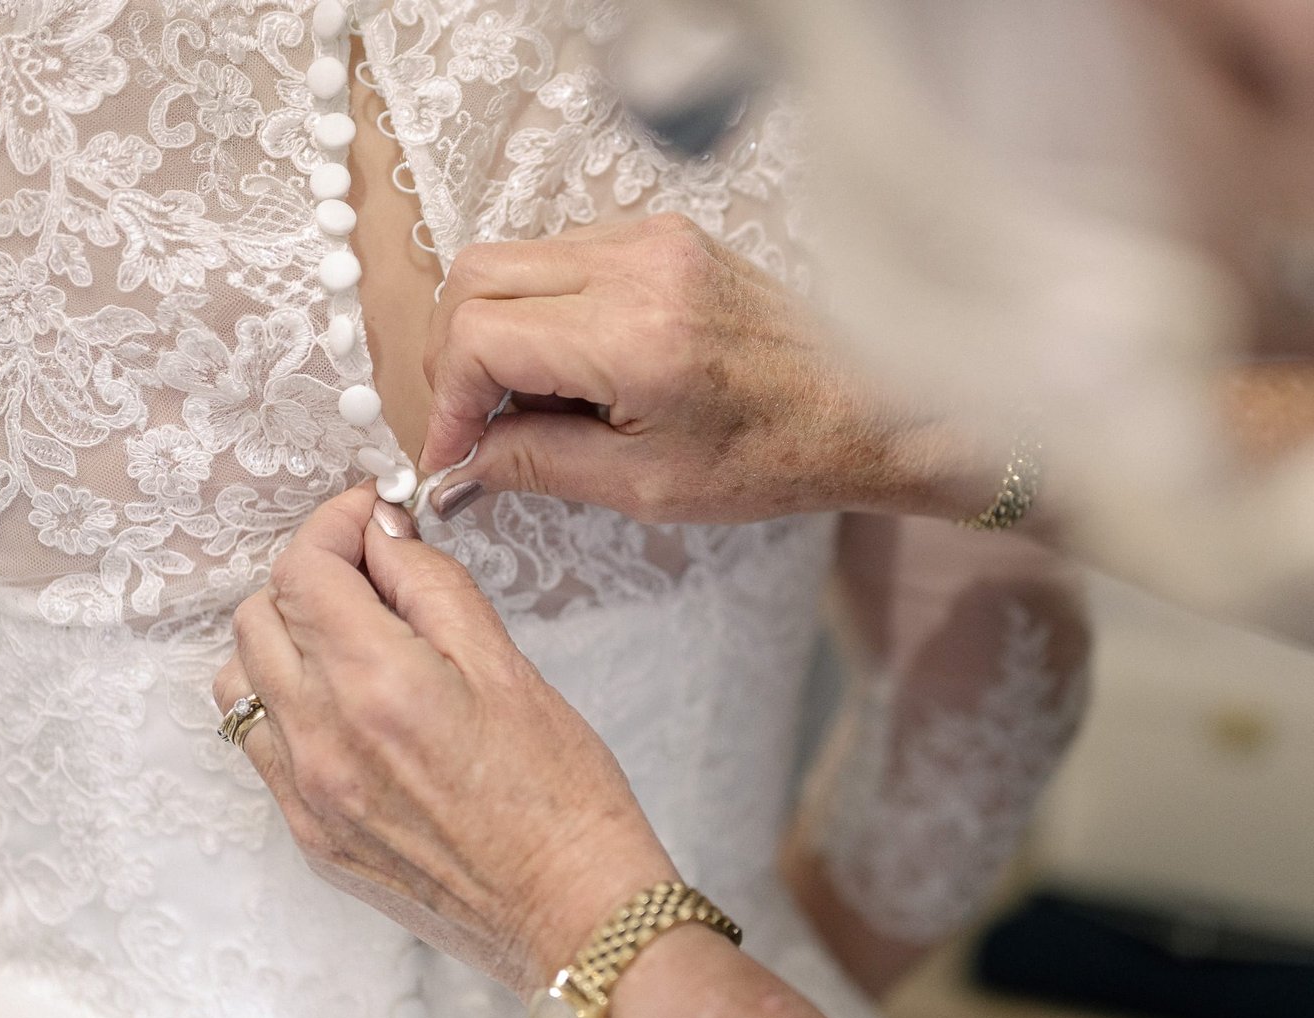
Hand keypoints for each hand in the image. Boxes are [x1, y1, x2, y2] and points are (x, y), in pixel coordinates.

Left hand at [214, 485, 677, 997]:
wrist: (571, 913)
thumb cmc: (561, 795)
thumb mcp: (508, 665)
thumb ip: (432, 587)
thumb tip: (382, 536)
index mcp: (376, 684)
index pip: (303, 569)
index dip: (334, 524)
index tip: (371, 517)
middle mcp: (321, 739)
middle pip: (259, 615)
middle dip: (312, 576)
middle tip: (376, 575)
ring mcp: (306, 796)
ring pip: (242, 679)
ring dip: (285, 640)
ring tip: (354, 642)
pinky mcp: (311, 837)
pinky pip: (263, 746)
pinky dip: (290, 704)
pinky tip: (351, 708)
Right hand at [418, 214, 999, 524]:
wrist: (866, 409)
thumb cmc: (773, 458)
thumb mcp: (644, 487)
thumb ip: (536, 465)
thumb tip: (458, 464)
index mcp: (635, 336)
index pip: (479, 333)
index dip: (447, 398)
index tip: (455, 450)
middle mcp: (638, 265)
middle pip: (474, 275)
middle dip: (454, 356)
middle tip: (476, 423)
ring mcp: (652, 237)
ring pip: (511, 257)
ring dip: (494, 328)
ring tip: (531, 401)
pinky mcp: (663, 233)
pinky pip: (561, 252)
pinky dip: (539, 305)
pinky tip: (572, 366)